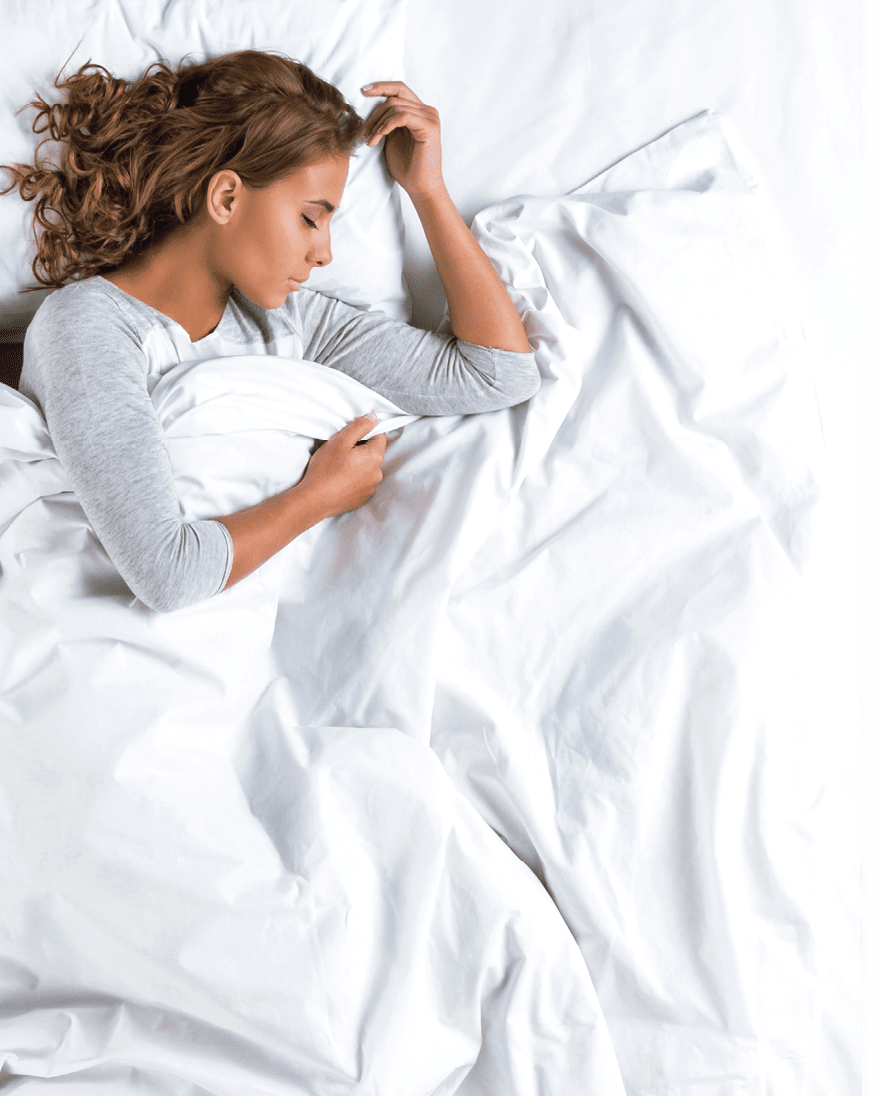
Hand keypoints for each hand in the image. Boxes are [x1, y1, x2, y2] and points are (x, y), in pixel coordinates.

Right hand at [300, 414, 386, 518]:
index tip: (351, 436)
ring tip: (338, 467)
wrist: (315, 499)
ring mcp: (371, 488)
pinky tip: (339, 479)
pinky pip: (362, 482)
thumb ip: (359, 426)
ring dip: (357, 464)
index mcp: (375, 457)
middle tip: (341, 451)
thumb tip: (374, 417)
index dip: (366, 432)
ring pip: (367, 468)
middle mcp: (378, 473)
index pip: (380, 436)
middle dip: (360, 449)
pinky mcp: (362, 498)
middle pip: (373, 453)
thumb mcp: (341, 440)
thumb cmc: (326, 469)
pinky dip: (353, 478)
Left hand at [361, 81, 443, 200]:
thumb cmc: (406, 167)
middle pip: (395, 95)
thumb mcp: (392, 138)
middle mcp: (427, 111)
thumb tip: (370, 107)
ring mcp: (430, 117)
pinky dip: (386, 126)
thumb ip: (387, 121)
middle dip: (374, 112)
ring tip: (369, 140)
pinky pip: (402, 116)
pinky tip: (378, 138)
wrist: (420, 188)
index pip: (399, 89)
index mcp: (419, 111)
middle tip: (363, 131)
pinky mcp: (429, 127)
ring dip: (377, 123)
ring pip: (395, 106)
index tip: (363, 91)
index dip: (381, 87)